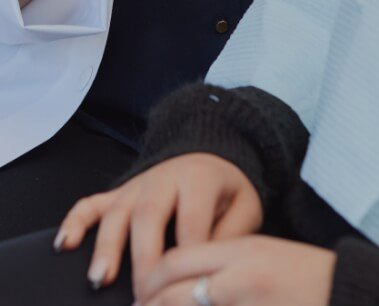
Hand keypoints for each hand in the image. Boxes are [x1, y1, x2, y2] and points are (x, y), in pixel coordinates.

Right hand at [55, 153, 262, 296]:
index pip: (191, 221)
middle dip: (143, 259)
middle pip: (148, 215)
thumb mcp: (245, 206)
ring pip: (117, 212)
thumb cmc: (226, 192)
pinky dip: (75, 221)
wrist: (211, 155)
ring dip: (106, 246)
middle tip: (142, 297)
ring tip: (99, 279)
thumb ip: (232, 234)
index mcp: (199, 179)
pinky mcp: (118, 193)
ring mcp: (137, 185)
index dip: (186, 258)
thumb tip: (209, 269)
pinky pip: (91, 203)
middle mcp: (164, 178)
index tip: (183, 289)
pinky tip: (64, 245)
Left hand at [136, 235, 336, 305]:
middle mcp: (242, 272)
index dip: (152, 279)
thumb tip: (192, 286)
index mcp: (244, 250)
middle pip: (176, 287)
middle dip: (150, 303)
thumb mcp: (267, 261)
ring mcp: (249, 298)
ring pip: (190, 305)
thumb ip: (231, 268)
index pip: (180, 258)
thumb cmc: (309, 278)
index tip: (140, 295)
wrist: (351, 289)